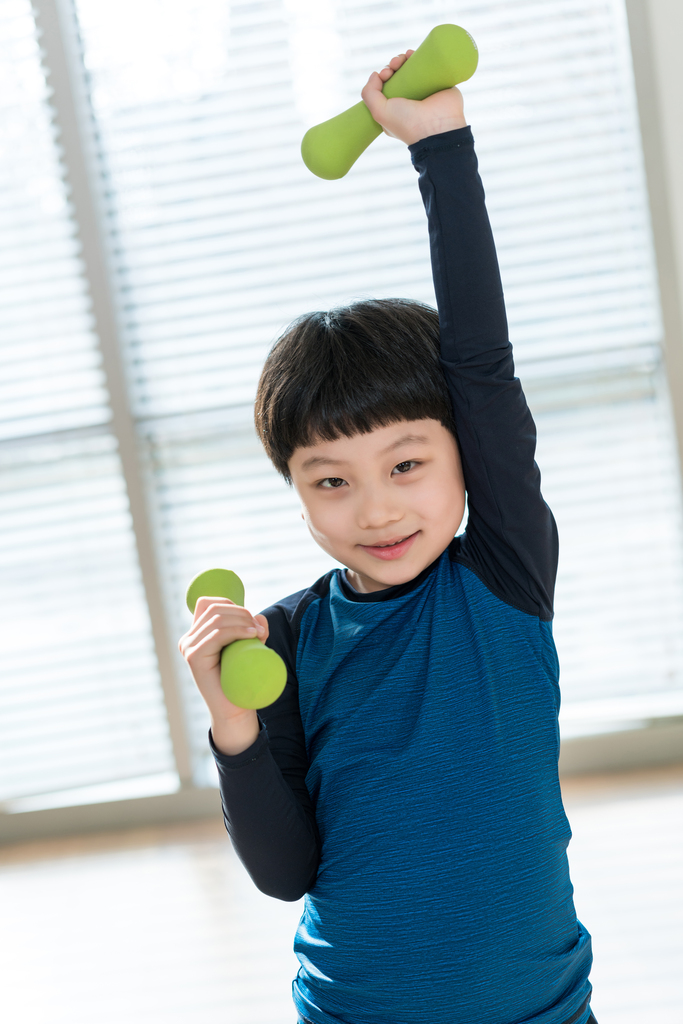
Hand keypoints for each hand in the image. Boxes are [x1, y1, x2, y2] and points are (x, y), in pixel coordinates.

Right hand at [178, 596, 268, 724]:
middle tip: (260, 630)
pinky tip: (252, 635)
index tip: (250, 620)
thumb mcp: (249, 648)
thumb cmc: (241, 680)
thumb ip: (252, 630)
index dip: (231, 604)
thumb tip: (259, 617)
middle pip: (214, 608)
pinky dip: (237, 631)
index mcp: (197, 634)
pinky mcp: (194, 658)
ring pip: (217, 619)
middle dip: (242, 612)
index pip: (209, 604)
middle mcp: (188, 639)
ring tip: (259, 634)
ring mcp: (188, 648)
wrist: (235, 710)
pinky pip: (217, 635)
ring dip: (242, 621)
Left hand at [361, 51, 466, 145]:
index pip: (386, 86)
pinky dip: (421, 56)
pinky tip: (414, 53)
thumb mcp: (380, 113)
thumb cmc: (408, 123)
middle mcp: (410, 100)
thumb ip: (369, 94)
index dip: (383, 75)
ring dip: (405, 59)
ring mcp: (425, 91)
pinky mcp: (439, 83)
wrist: (438, 127)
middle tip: (394, 66)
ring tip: (405, 57)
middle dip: (393, 65)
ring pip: (413, 69)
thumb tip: (375, 74)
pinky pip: (429, 66)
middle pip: (399, 75)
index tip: (385, 75)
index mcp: (396, 109)